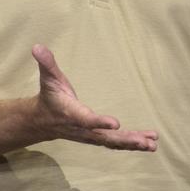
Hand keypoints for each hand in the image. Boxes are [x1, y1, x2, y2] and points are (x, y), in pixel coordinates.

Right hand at [31, 44, 158, 151]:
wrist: (43, 121)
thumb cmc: (50, 96)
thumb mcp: (48, 78)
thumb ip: (46, 63)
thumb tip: (37, 46)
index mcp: (72, 114)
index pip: (86, 119)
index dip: (99, 122)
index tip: (115, 123)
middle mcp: (83, 129)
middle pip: (105, 137)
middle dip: (125, 139)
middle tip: (143, 141)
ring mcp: (91, 136)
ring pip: (113, 143)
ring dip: (133, 143)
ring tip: (152, 144)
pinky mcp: (97, 138)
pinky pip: (116, 143)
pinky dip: (133, 144)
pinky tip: (150, 143)